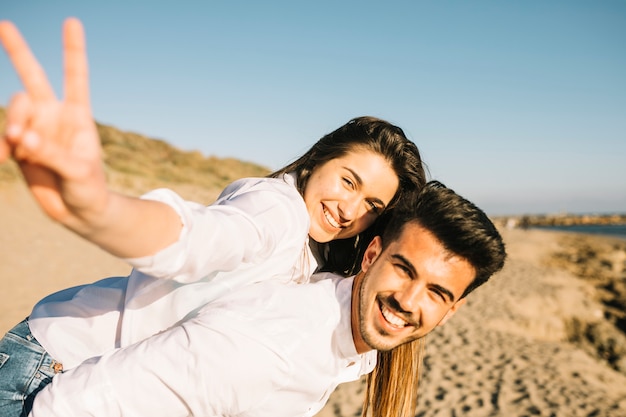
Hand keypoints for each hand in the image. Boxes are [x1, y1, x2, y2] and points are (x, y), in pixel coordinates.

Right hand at [0, 18, 108, 228]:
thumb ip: (51, 154)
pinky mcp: (19, 146)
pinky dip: (2, 145)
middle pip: (33, 77)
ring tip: (23, 145)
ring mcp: (35, 129)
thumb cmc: (88, 188)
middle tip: (4, 24)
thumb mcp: (78, 172)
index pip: (75, 77)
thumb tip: (23, 138)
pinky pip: (3, 137)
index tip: (73, 21)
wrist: (78, 211)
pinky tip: (3, 158)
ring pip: (14, 111)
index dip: (73, 49)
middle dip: (17, 51)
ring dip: (14, 124)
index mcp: (78, 115)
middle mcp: (54, 116)